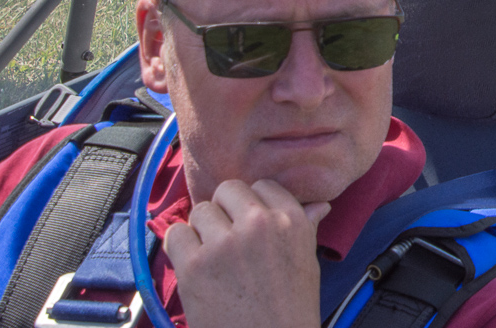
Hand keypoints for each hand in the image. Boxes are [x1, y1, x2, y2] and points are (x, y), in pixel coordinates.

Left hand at [163, 179, 331, 327]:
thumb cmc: (290, 310)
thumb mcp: (308, 263)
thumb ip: (305, 227)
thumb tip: (319, 205)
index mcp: (291, 221)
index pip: (263, 185)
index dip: (253, 204)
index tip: (250, 223)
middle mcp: (259, 224)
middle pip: (227, 190)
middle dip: (225, 210)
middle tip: (227, 238)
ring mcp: (224, 244)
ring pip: (200, 210)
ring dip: (202, 230)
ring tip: (212, 256)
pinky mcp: (194, 266)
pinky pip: (176, 234)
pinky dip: (180, 247)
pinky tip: (194, 265)